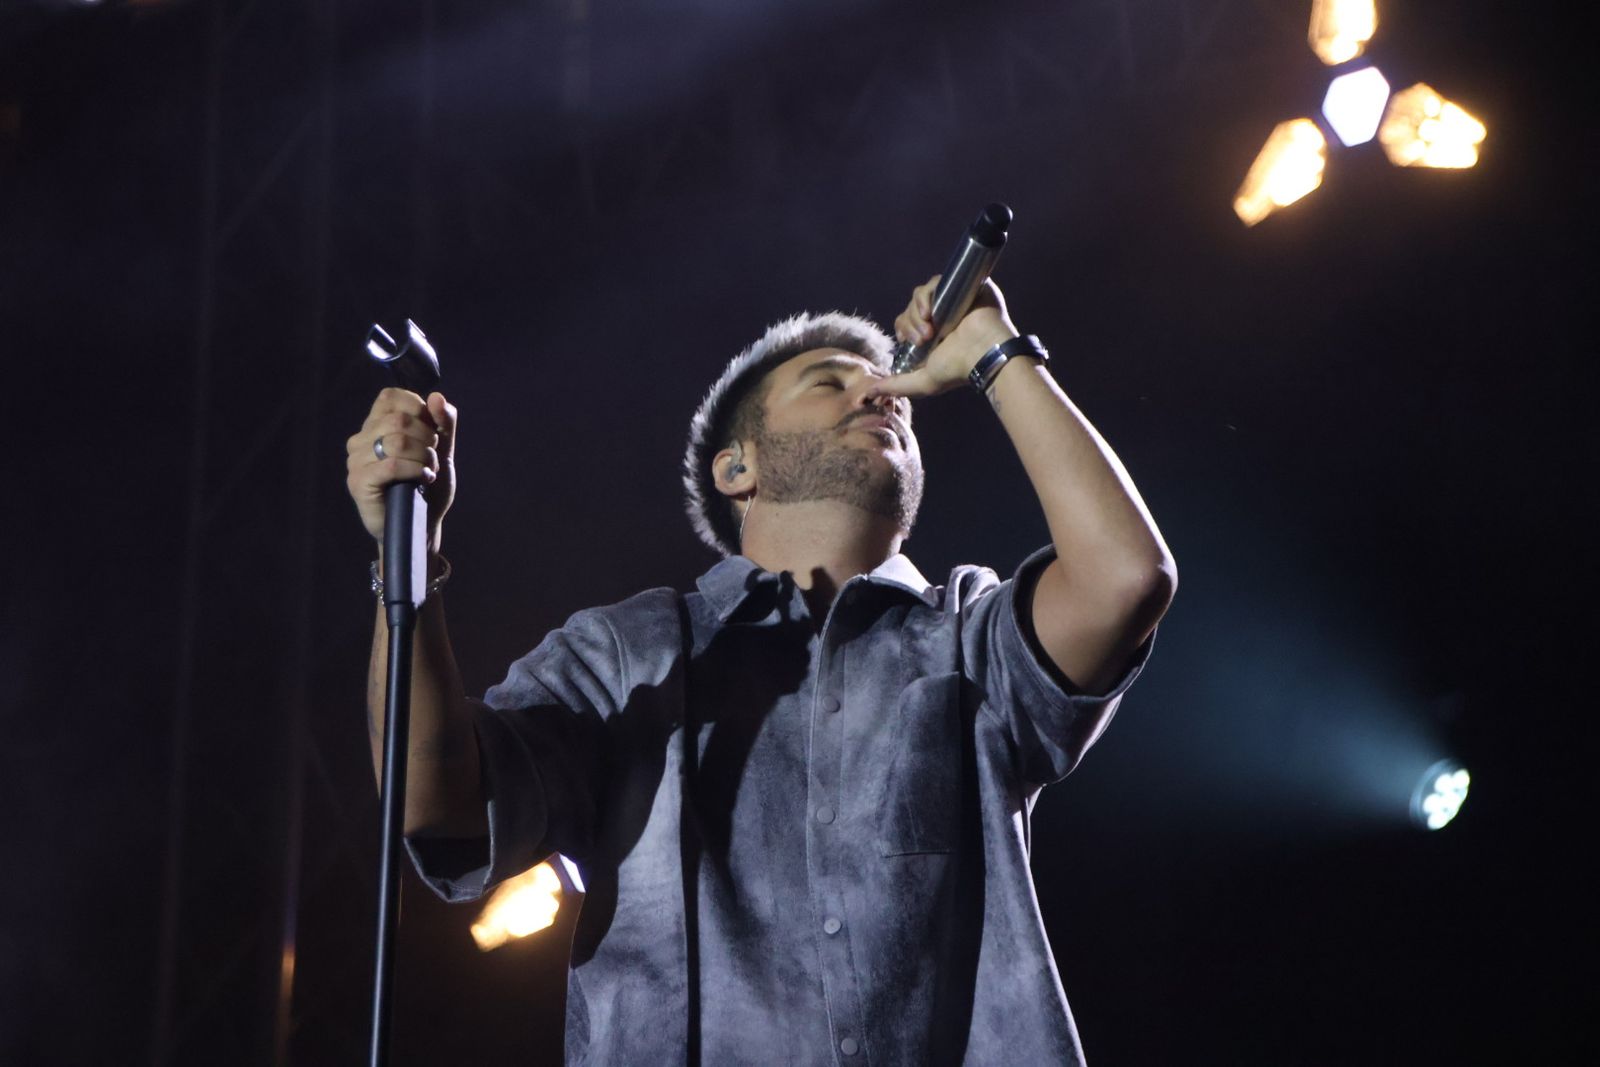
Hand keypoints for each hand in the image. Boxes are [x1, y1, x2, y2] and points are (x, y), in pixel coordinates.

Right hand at [345, 388, 457, 550]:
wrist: (421, 524)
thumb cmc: (427, 485)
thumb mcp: (442, 449)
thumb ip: (444, 422)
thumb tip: (436, 396)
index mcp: (376, 425)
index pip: (391, 397)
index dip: (418, 410)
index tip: (431, 433)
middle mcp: (360, 439)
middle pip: (398, 420)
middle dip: (427, 439)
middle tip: (432, 459)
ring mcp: (356, 461)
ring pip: (396, 442)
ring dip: (423, 457)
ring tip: (428, 472)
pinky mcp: (358, 482)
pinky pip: (390, 465)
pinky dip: (415, 470)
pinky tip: (423, 480)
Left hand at [871, 275, 1019, 399]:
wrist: (984, 352)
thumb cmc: (958, 369)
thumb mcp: (922, 381)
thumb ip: (897, 386)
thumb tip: (871, 393)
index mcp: (932, 334)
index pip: (905, 322)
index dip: (903, 329)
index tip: (910, 341)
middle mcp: (941, 316)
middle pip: (909, 309)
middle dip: (910, 325)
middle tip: (923, 339)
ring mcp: (951, 300)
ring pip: (919, 296)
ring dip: (917, 313)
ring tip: (931, 329)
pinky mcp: (960, 286)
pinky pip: (933, 284)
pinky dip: (926, 297)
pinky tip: (931, 313)